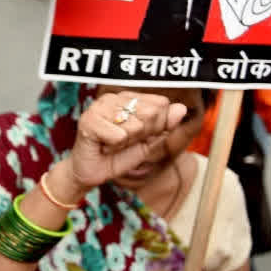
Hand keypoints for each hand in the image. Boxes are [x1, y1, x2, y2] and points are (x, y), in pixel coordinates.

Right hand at [65, 91, 186, 189]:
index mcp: (127, 98)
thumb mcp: (148, 141)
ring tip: (112, 144)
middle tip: (124, 141)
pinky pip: (119, 136)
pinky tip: (103, 146)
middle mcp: (113, 98)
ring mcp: (99, 107)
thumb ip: (164, 124)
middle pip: (150, 113)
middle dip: (142, 135)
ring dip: (126, 143)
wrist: (93, 173)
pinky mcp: (88, 120)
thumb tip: (181, 108)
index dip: (156, 126)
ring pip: (135, 126)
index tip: (139, 135)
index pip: (161, 104)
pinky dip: (114, 147)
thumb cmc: (118, 155)